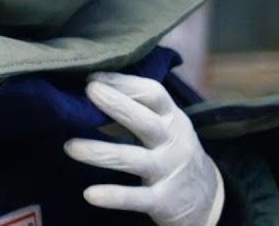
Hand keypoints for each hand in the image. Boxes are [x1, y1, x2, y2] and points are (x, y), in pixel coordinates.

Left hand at [64, 72, 223, 225]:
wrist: (208, 199)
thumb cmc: (172, 150)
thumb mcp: (166, 125)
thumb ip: (137, 107)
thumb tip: (92, 85)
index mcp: (172, 119)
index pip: (153, 94)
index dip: (125, 83)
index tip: (93, 77)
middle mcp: (171, 142)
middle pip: (145, 121)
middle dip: (118, 105)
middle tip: (90, 91)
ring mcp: (167, 171)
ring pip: (132, 159)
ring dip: (100, 153)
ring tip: (70, 146)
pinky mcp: (162, 200)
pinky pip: (135, 198)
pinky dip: (113, 196)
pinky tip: (90, 194)